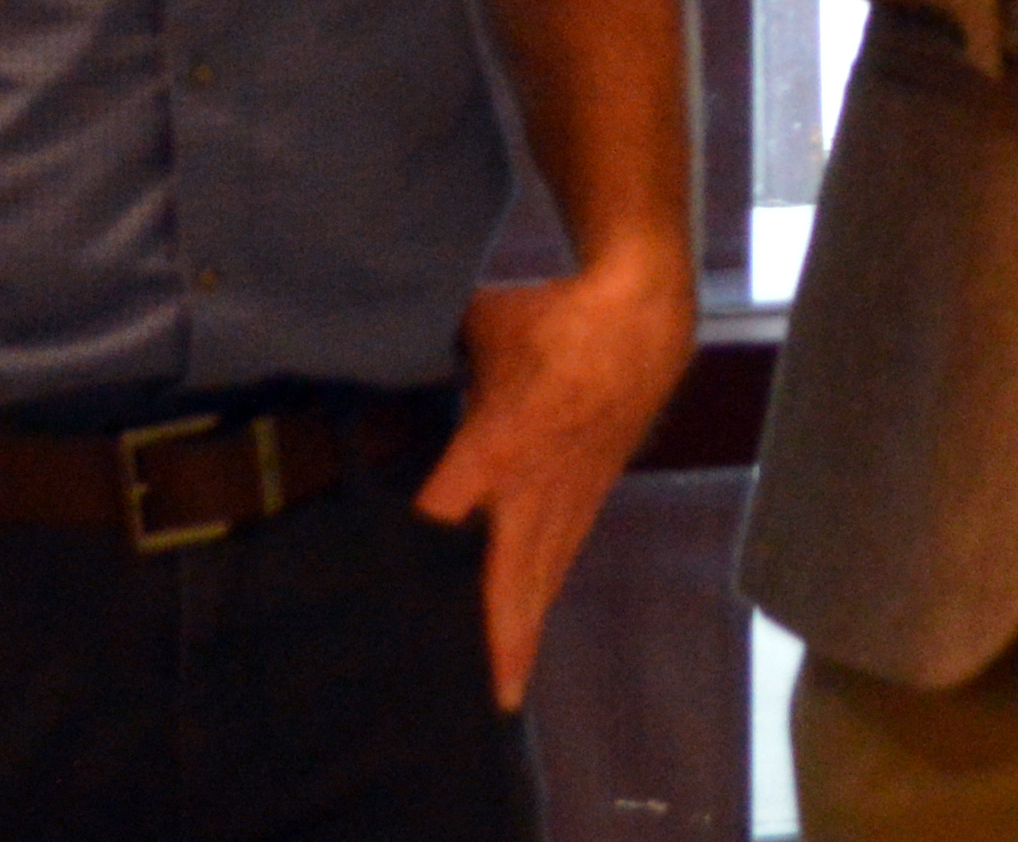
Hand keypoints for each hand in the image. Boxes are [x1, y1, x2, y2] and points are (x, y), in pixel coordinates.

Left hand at [417, 249, 697, 710]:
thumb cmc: (553, 320)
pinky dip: (542, 596)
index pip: (443, 515)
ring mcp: (567, 499)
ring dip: (523, 633)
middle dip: (499, 640)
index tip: (386, 598)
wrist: (641, 324)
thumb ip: (429, 349)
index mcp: (496, 446)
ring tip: (506, 686)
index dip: (417, 554)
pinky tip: (529, 621)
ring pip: (540, 580)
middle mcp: (533, 489)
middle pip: (509, 581)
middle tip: (490, 697)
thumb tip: (376, 343)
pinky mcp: (589, 496)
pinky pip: (560, 559)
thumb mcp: (479, 326)